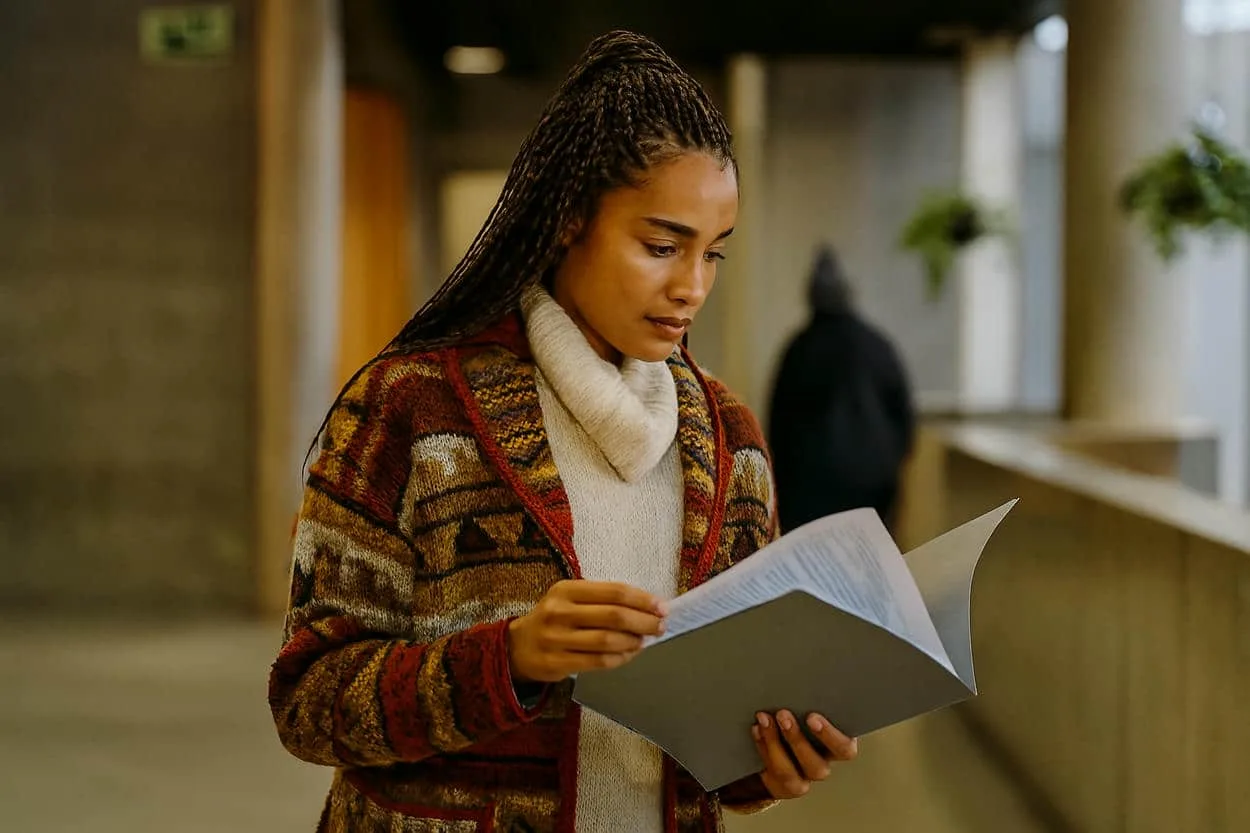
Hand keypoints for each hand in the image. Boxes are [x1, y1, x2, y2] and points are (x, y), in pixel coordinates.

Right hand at [507, 580, 666, 682]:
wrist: (517, 647)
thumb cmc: (554, 619)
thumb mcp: (570, 600)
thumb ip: (602, 600)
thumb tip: (648, 608)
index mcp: (566, 590)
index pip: (614, 591)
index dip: (642, 599)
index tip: (662, 607)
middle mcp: (559, 612)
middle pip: (614, 616)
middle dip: (644, 621)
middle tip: (661, 626)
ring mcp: (556, 638)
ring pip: (608, 641)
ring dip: (634, 642)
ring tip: (645, 640)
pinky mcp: (556, 662)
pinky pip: (598, 662)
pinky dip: (620, 659)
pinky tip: (629, 654)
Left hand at [752, 710, 857, 798]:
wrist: (784, 744)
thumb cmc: (803, 718)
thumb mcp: (810, 710)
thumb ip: (810, 704)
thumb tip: (799, 679)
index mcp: (837, 746)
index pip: (845, 748)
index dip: (830, 736)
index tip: (812, 716)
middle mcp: (822, 765)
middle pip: (817, 766)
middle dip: (797, 740)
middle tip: (783, 714)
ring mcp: (802, 778)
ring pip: (789, 772)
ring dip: (774, 743)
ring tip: (765, 719)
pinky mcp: (783, 785)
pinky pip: (771, 771)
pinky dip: (763, 747)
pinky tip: (757, 729)